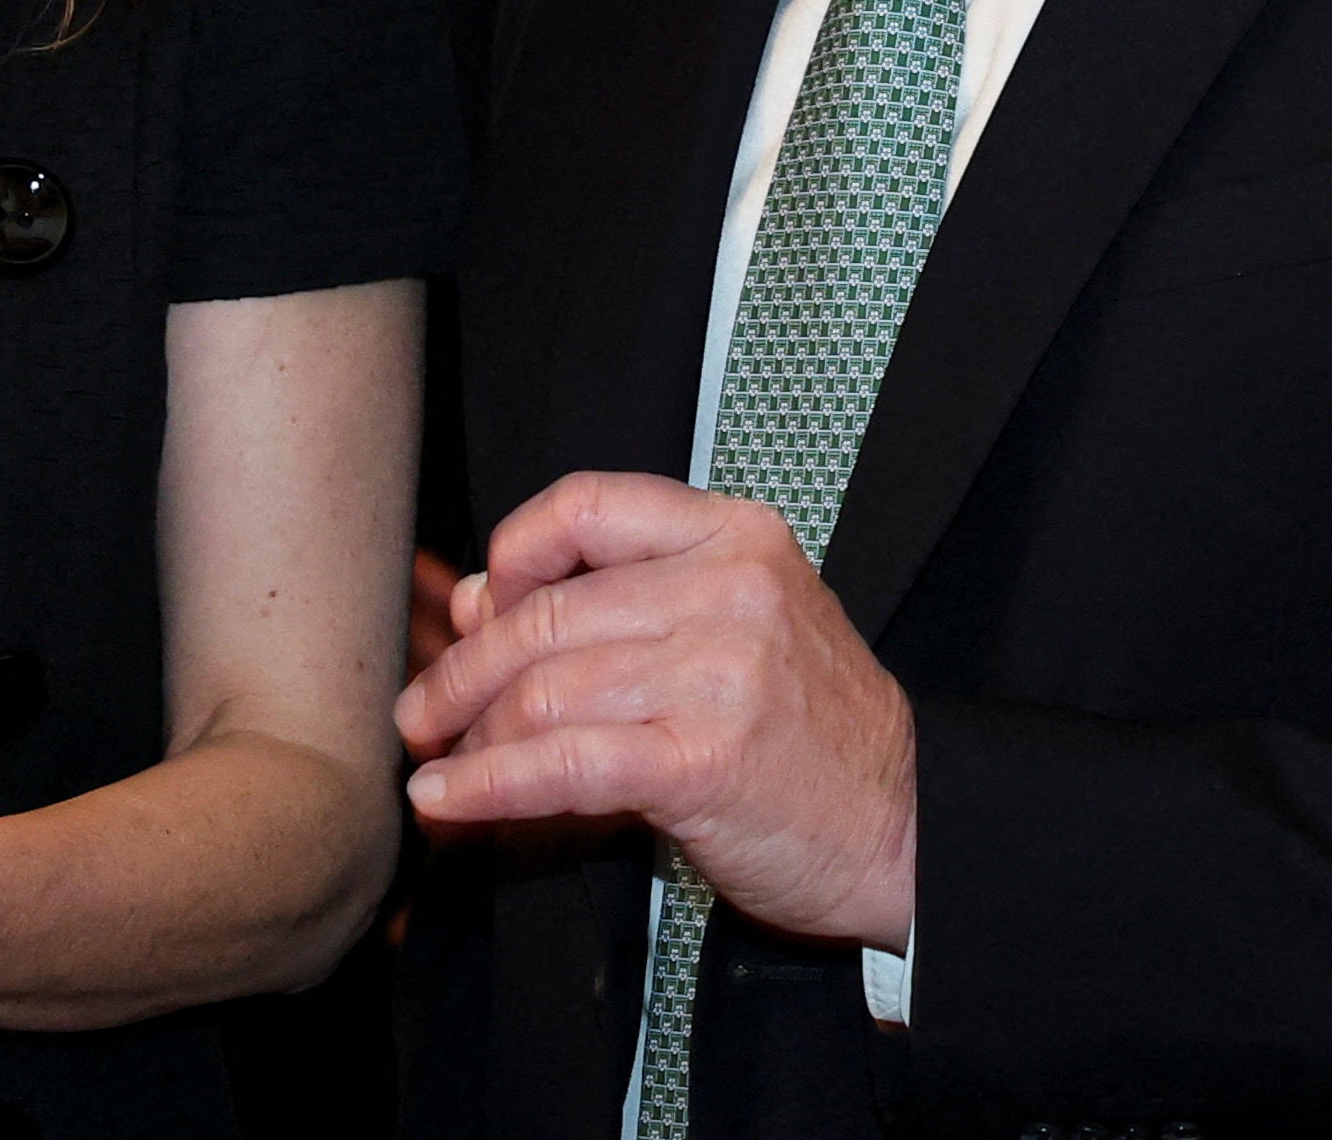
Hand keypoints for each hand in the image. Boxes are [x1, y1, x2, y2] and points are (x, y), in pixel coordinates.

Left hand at [392, 471, 916, 948]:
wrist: (909, 827)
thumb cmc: (812, 731)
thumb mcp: (737, 627)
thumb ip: (622, 601)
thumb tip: (481, 601)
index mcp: (736, 536)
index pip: (589, 505)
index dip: (512, 555)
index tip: (478, 609)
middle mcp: (729, 589)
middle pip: (548, 611)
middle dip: (463, 670)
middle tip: (422, 711)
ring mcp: (721, 672)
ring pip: (545, 689)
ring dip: (469, 736)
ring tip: (437, 765)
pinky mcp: (704, 760)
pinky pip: (563, 765)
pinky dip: (489, 785)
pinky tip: (449, 800)